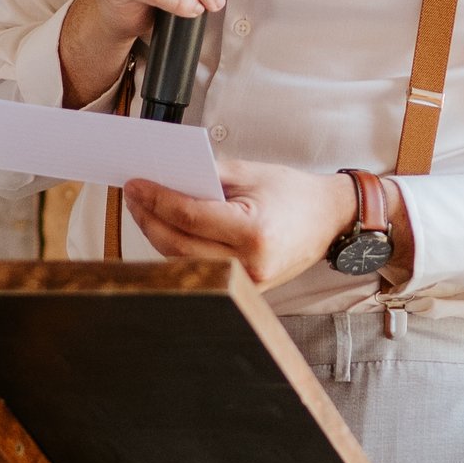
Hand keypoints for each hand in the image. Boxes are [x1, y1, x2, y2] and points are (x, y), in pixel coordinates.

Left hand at [124, 159, 359, 290]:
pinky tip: (166, 226)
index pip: (190, 218)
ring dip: (158, 233)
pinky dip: (179, 247)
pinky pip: (200, 267)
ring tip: (144, 207)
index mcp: (254, 232)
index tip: (135, 184)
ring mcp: (248, 282)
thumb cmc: (294, 193)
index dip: (157, 200)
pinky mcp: (244, 288)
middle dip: (149, 217)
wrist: (330, 220)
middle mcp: (251, 264)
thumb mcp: (250, 174)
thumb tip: (163, 177)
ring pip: (184, 260)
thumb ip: (206, 176)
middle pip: (179, 244)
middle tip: (133, 194)